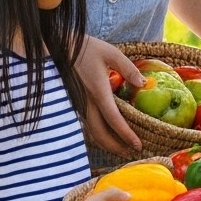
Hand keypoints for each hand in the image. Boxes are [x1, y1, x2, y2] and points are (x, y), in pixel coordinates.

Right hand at [78, 37, 144, 153]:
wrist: (56, 47)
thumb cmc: (85, 48)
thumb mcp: (110, 53)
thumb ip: (128, 68)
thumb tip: (143, 84)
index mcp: (98, 91)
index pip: (114, 120)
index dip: (126, 135)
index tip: (137, 145)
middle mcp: (86, 103)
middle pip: (100, 134)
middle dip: (116, 147)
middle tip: (132, 153)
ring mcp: (78, 105)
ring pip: (91, 132)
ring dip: (106, 143)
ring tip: (122, 148)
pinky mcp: (74, 104)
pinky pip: (87, 124)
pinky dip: (98, 134)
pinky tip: (107, 133)